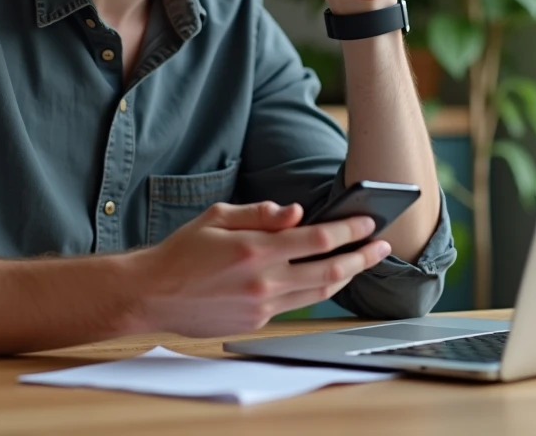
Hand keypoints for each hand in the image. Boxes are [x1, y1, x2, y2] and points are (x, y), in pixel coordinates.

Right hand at [128, 201, 391, 336]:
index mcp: (255, 249)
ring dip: (345, 277)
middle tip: (382, 247)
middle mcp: (263, 280)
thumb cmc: (183, 250)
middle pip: (329, 271)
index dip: (349, 230)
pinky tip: (323, 279)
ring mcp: (262, 306)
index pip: (318, 238)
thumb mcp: (217, 216)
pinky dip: (315, 291)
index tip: (368, 222)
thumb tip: (296, 213)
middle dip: (361, 258)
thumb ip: (260, 213)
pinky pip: (295, 306)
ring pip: (318, 294)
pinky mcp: (256, 322)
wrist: (153, 293)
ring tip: (361, 263)